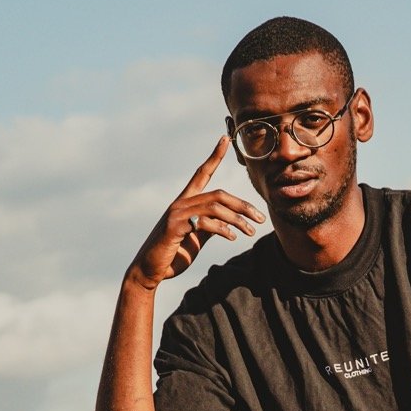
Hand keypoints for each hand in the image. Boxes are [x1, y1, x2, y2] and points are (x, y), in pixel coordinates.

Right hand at [128, 136, 265, 289]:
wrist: (150, 271)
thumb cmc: (173, 255)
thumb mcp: (197, 239)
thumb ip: (211, 227)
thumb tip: (229, 223)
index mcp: (185, 202)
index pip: (202, 173)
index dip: (214, 155)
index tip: (225, 138)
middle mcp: (180, 203)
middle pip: (219, 194)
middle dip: (243, 205)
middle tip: (260, 218)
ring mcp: (176, 214)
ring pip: (216, 207)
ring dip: (238, 220)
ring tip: (251, 232)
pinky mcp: (175, 227)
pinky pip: (205, 222)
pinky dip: (223, 229)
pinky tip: (232, 237)